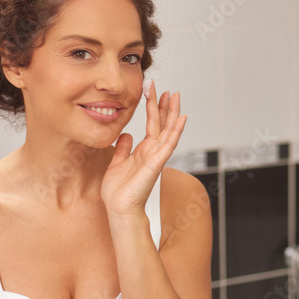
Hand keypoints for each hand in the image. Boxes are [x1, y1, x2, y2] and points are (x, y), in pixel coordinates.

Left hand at [101, 79, 186, 218]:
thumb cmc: (118, 191)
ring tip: (176, 96)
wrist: (119, 208)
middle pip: (162, 124)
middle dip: (165, 106)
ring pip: (168, 130)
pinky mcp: (156, 163)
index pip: (151, 124)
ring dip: (173, 113)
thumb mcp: (117, 162)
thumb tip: (126, 134)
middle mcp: (152, 151)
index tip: (152, 91)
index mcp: (143, 150)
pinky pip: (169, 144)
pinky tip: (181, 118)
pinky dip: (176, 131)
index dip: (152, 107)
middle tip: (168, 89)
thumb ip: (123, 148)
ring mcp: (156, 157)